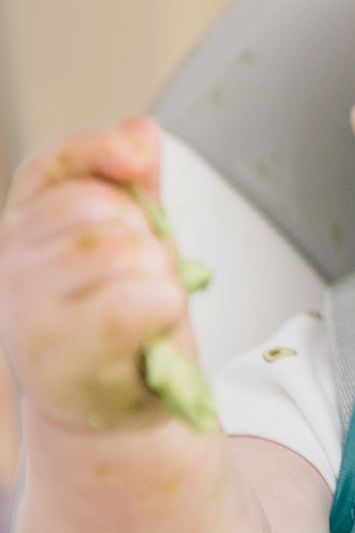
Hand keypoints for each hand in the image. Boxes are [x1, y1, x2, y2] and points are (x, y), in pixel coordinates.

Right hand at [0, 118, 188, 430]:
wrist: (112, 404)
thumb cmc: (124, 320)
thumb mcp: (134, 239)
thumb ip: (134, 183)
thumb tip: (139, 129)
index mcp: (27, 225)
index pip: (54, 167)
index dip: (96, 151)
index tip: (134, 158)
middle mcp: (12, 262)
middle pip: (101, 208)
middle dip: (145, 237)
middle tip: (141, 280)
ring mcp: (27, 308)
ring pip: (125, 250)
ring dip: (159, 277)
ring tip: (143, 310)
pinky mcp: (57, 352)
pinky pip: (137, 299)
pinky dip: (162, 306)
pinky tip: (151, 325)